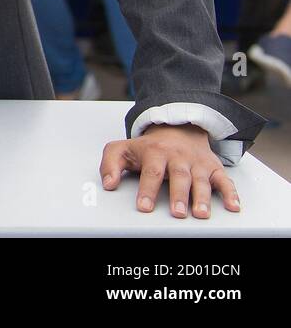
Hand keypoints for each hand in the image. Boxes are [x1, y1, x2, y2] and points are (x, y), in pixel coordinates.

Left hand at [100, 124, 238, 218]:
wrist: (177, 128)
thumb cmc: (148, 146)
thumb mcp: (122, 149)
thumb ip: (110, 164)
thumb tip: (108, 184)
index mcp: (155, 152)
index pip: (151, 172)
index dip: (147, 189)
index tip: (144, 206)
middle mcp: (178, 157)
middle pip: (179, 176)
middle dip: (178, 195)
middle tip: (176, 212)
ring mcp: (197, 163)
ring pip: (201, 180)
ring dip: (202, 197)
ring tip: (200, 213)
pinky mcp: (213, 168)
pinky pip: (224, 180)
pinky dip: (231, 193)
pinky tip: (233, 206)